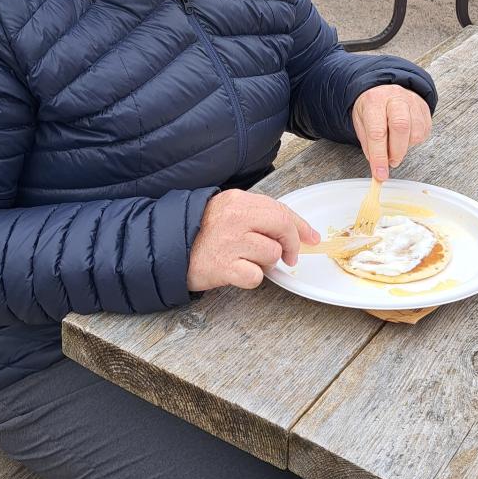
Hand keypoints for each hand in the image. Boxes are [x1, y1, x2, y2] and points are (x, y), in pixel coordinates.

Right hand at [186, 190, 319, 291]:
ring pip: (271, 253)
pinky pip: (256, 276)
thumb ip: (257, 215)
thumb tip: (296, 229)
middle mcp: (236, 217)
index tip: (311, 238)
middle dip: (291, 244)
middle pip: (282, 226)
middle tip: (288, 256)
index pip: (280, 209)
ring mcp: (231, 242)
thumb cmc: (200, 232)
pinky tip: (237, 272)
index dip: (300, 226)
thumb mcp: (227, 211)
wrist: (167, 248)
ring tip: (246, 260)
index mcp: (238, 200)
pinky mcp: (224, 266)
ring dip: (265, 262)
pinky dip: (250, 278)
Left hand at [352, 85, 432, 180]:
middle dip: (396, 152)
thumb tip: (378, 166)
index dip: (379, 156)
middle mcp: (395, 98)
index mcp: (374, 101)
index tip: (380, 174)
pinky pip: (423, 132)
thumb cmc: (372, 107)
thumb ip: (368, 144)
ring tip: (395, 145)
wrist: (384, 89)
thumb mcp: (361, 122)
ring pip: (415, 132)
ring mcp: (412, 102)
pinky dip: (413, 141)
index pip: (377, 131)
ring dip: (405, 147)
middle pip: (401, 127)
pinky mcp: (424, 109)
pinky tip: (404, 136)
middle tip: (391, 162)